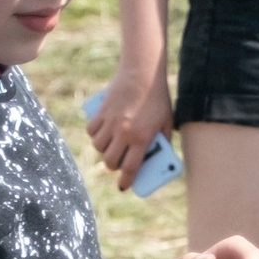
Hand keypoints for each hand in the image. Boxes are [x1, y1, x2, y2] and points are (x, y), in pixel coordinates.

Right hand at [89, 65, 174, 191]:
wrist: (142, 72)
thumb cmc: (158, 98)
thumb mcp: (167, 121)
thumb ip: (163, 140)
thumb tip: (158, 156)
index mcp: (142, 138)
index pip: (130, 168)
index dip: (125, 181)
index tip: (123, 186)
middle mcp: (124, 132)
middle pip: (110, 161)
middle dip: (114, 166)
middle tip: (119, 163)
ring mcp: (110, 122)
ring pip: (99, 147)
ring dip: (104, 150)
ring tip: (111, 147)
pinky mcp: (101, 111)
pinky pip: (92, 131)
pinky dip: (95, 135)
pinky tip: (102, 134)